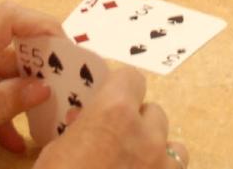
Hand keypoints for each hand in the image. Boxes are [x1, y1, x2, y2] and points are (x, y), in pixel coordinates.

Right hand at [35, 67, 187, 168]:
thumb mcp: (57, 153)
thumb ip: (81, 131)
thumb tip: (86, 124)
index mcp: (115, 113)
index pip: (131, 78)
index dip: (119, 88)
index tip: (107, 100)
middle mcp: (148, 137)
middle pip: (154, 113)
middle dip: (138, 123)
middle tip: (116, 142)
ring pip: (175, 148)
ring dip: (158, 154)